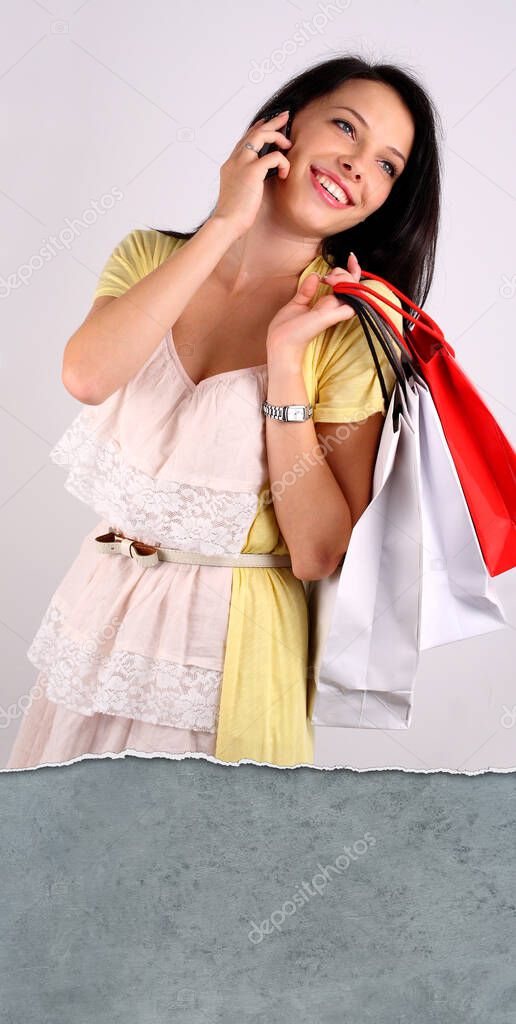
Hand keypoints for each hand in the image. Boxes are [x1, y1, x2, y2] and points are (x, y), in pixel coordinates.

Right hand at [212, 111, 291, 237]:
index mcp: (230, 165)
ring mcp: (242, 163)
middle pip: (254, 132)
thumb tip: (259, 179)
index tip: (268, 124)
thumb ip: (246, 180)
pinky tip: (283, 173)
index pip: (244, 139)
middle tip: (284, 117)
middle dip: (271, 122)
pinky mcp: (253, 171)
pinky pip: (274, 156)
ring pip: (262, 136)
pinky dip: (282, 162)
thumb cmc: (233, 213)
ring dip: (278, 136)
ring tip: (288, 145)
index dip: (257, 128)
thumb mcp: (238, 192)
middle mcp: (235, 160)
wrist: (226, 223)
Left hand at [266, 252, 361, 363]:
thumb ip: (306, 290)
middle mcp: (333, 307)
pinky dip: (350, 289)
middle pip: (352, 284)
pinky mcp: (332, 316)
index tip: (351, 257)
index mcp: (326, 304)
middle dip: (344, 272)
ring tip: (329, 278)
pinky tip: (335, 283)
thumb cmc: (287, 329)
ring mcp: (334, 311)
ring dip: (345, 278)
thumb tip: (316, 276)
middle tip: (328, 276)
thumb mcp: (296, 303)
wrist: (281, 342)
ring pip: (354, 289)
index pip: (347, 284)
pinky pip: (352, 303)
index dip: (351, 270)